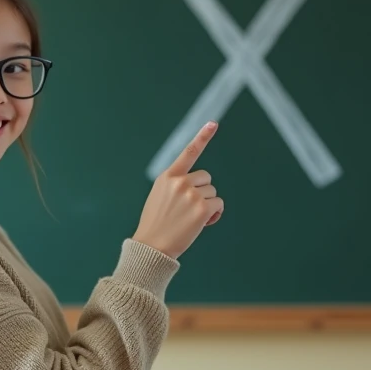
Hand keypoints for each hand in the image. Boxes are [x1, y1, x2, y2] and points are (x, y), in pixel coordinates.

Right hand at [132, 122, 224, 258]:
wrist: (152, 246)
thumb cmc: (156, 223)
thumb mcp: (160, 196)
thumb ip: (176, 185)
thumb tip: (201, 185)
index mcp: (168, 176)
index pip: (188, 152)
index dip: (203, 136)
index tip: (213, 123)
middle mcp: (179, 181)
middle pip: (206, 178)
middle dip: (202, 192)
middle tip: (189, 209)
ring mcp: (191, 194)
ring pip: (212, 192)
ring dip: (208, 204)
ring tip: (191, 218)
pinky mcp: (201, 208)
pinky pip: (218, 205)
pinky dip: (214, 214)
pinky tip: (203, 223)